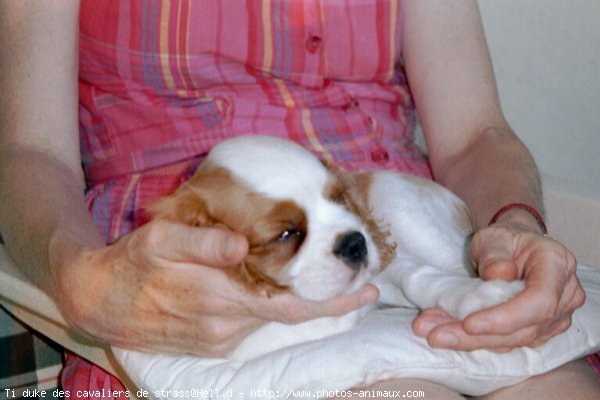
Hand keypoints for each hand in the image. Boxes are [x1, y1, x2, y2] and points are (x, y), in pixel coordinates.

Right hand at [56, 220, 378, 355]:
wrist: (99, 299)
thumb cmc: (133, 262)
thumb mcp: (162, 239)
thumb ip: (203, 243)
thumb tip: (239, 243)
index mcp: (223, 298)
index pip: (293, 306)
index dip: (335, 302)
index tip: (369, 291)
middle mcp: (227, 325)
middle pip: (289, 313)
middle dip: (324, 298)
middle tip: (354, 277)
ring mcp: (219, 338)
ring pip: (269, 317)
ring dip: (291, 299)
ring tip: (305, 273)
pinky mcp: (210, 343)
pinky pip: (249, 323)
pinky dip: (266, 306)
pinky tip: (262, 286)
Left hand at [413, 225, 584, 351]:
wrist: (513, 249)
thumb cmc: (506, 240)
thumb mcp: (494, 237)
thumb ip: (495, 254)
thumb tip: (499, 273)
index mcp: (557, 265)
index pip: (539, 301)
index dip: (505, 317)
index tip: (469, 323)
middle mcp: (564, 296)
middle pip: (523, 329)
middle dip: (475, 336)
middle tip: (434, 334)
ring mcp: (554, 318)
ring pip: (511, 341)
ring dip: (467, 340)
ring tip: (432, 332)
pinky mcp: (537, 332)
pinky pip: (504, 342)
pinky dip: (472, 339)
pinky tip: (444, 332)